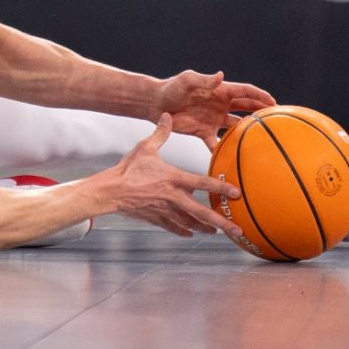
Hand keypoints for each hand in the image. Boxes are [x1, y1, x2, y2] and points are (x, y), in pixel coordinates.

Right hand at [103, 115, 244, 239]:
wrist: (111, 191)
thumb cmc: (128, 169)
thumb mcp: (145, 148)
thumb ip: (160, 133)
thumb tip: (167, 115)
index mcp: (173, 178)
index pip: (202, 183)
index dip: (220, 187)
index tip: (236, 192)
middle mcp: (173, 197)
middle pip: (202, 212)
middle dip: (221, 223)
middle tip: (237, 230)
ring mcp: (166, 210)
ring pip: (190, 223)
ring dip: (204, 228)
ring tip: (216, 232)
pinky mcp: (157, 218)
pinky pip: (174, 227)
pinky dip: (183, 230)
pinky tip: (190, 233)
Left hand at [153, 70, 276, 150]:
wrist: (155, 103)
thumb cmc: (171, 87)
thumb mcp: (187, 81)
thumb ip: (205, 80)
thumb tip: (221, 75)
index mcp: (219, 91)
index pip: (244, 91)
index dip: (260, 95)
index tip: (273, 102)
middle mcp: (220, 105)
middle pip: (246, 108)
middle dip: (261, 111)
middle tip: (277, 120)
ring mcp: (213, 120)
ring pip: (236, 127)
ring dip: (248, 132)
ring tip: (262, 141)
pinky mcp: (204, 132)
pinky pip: (217, 144)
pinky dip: (225, 151)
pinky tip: (234, 161)